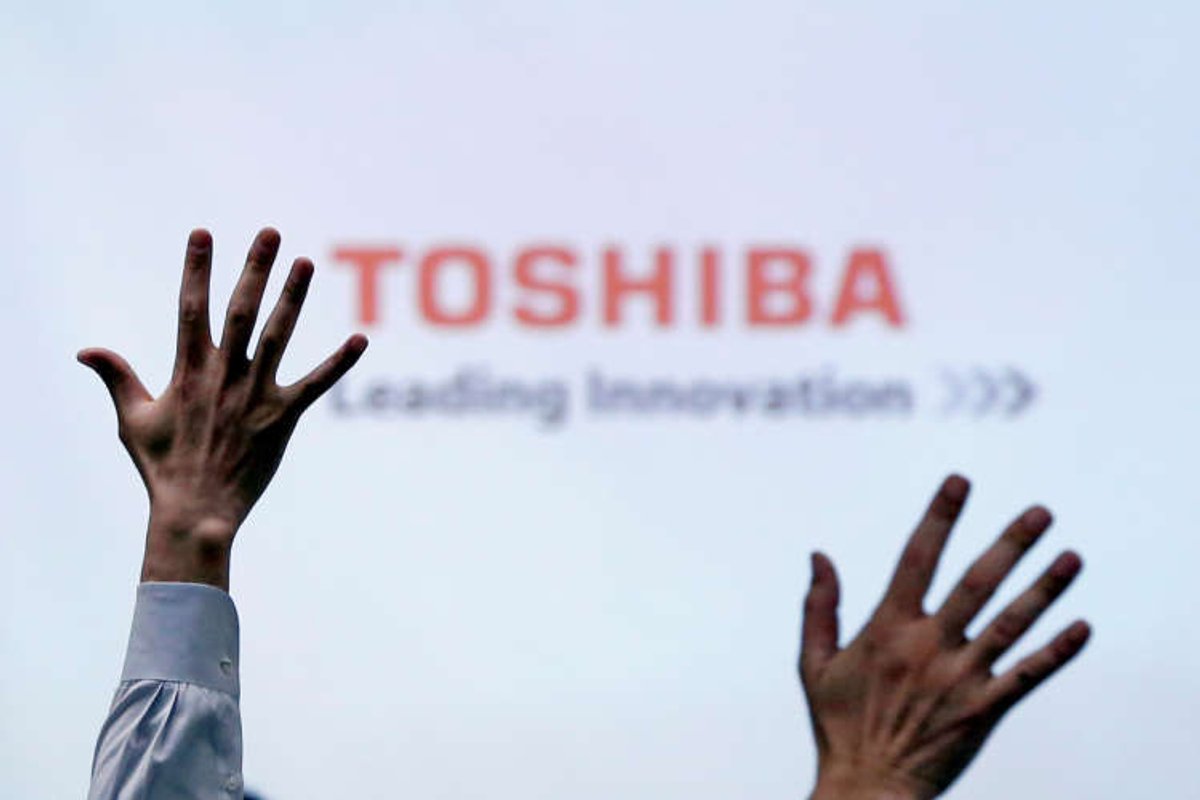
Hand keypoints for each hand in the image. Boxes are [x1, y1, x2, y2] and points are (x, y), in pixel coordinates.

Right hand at [79, 228, 366, 589]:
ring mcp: (255, 394)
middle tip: (270, 232)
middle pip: (242, 310)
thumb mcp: (132, 420)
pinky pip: (315, 385)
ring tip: (305, 263)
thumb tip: (85, 351)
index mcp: (187, 371)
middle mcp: (223, 375)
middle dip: (254, 268)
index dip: (197, 269)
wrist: (195, 511)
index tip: (202, 233)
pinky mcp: (282, 417)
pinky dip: (338, 363)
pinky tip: (360, 340)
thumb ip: (117, 378)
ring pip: (278, 336)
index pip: (191, 307)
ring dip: (292, 298)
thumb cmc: (162, 468)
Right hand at [800, 475, 1089, 799]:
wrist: (867, 785)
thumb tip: (819, 555)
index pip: (917, 558)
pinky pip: (1026, 675)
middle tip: (1041, 512)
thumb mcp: (813, 662)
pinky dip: (1056, 651)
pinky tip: (1081, 626)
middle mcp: (929, 646)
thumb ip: (820, 606)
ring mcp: (960, 678)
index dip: (940, 517)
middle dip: (1011, 544)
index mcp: (887, 628)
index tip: (960, 482)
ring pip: (1010, 624)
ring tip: (1072, 558)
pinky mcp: (984, 710)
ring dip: (1044, 589)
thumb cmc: (837, 723)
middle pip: (977, 584)